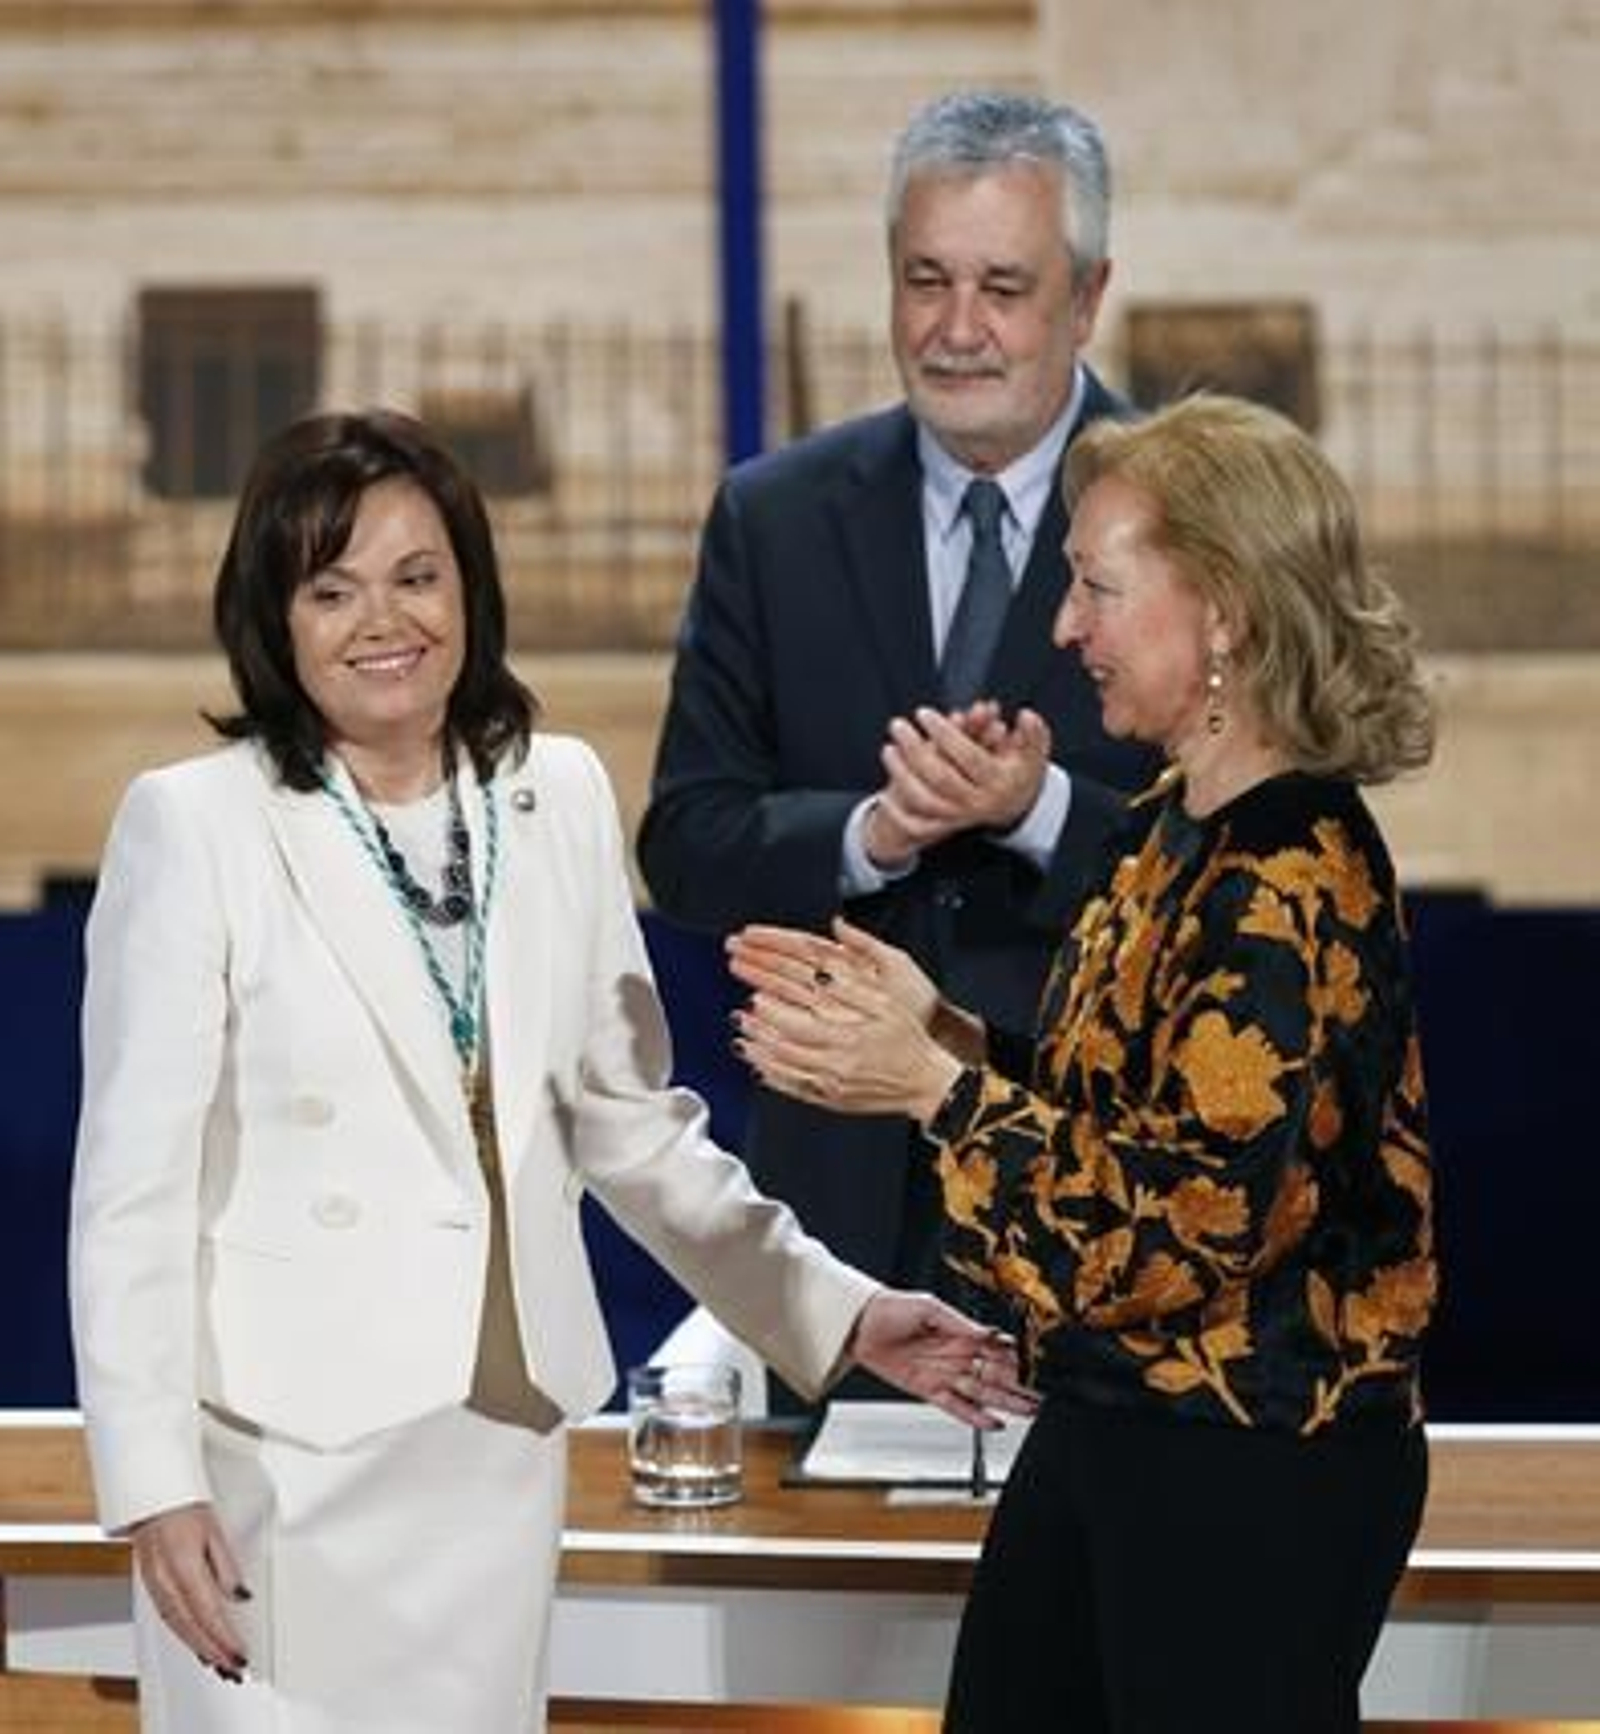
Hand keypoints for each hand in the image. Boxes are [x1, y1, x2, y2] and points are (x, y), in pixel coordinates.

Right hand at [131, 1502, 249, 1680]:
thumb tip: (241, 1595)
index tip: (239, 1654)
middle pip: (191, 1628)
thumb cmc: (184, 1508)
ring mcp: (155, 1586)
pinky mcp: (152, 1586)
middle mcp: (166, 1582)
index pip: (207, 1613)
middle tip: (233, 1669)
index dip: (223, 1639)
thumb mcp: (215, 1531)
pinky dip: (185, 1637)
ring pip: (178, 1629)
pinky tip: (198, 1645)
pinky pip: (169, 1620)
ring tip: (219, 1665)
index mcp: (184, 1567)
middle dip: (213, 1653)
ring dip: (199, 1650)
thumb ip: (227, 1566)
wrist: (152, 1499)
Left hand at [734, 936, 962, 1123]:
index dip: (773, 1010)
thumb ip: (856, 975)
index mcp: (849, 1035)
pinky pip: (796, 1090)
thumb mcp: (888, 999)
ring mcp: (832, 1084)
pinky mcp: (832, 1099)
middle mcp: (837, 1062)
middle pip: (786, 1045)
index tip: (756, 996)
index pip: (799, 1021)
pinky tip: (760, 1067)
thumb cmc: (909, 1039)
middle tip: (741, 1013)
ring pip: (786, 1069)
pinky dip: (774, 1078)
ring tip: (743, 1038)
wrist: (926, 1081)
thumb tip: (834, 944)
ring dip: (760, 1053)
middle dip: (759, 1028)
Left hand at [850, 1291, 1037, 1428]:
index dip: (1020, 1360)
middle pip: (997, 1375)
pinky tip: (995, 1423)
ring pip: (983, 1393)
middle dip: (1021, 1387)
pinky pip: (957, 1407)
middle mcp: (957, 1355)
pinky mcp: (929, 1390)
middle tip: (1045, 1397)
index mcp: (963, 1333)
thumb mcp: (929, 1306)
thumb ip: (960, 1323)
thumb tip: (990, 1332)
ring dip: (1007, 1403)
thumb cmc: (891, 1307)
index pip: (999, 1350)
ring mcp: (945, 1374)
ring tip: (1030, 1412)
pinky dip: (975, 1417)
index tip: (1042, 1368)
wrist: (859, 1324)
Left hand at [865, 706, 1052, 860]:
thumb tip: (1026, 716)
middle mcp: (976, 802)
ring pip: (924, 801)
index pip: (968, 756)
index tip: (925, 713)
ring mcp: (958, 816)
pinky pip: (917, 826)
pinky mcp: (943, 826)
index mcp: (997, 782)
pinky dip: (899, 814)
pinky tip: (885, 794)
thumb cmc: (1018, 772)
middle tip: (898, 725)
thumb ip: (1033, 734)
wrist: (1013, 807)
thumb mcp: (1033, 752)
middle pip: (941, 777)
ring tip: (889, 749)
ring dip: (902, 775)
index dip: (945, 733)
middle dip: (916, 749)